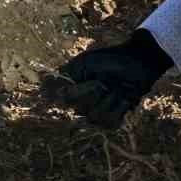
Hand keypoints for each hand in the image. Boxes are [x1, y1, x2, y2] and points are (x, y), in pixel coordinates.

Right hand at [43, 30, 172, 127]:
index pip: (62, 102)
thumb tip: (40, 89)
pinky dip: (120, 106)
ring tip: (117, 88)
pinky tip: (125, 96)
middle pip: (80, 110)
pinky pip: (111, 122)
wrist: (139, 61)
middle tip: (104, 81)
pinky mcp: (116, 118)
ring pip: (95, 117)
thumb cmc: (111, 59)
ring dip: (109, 99)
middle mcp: (83, 104)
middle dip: (93, 93)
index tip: (86, 82)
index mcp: (73, 91)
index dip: (73, 94)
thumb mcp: (85, 63)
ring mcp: (99, 112)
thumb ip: (64, 76)